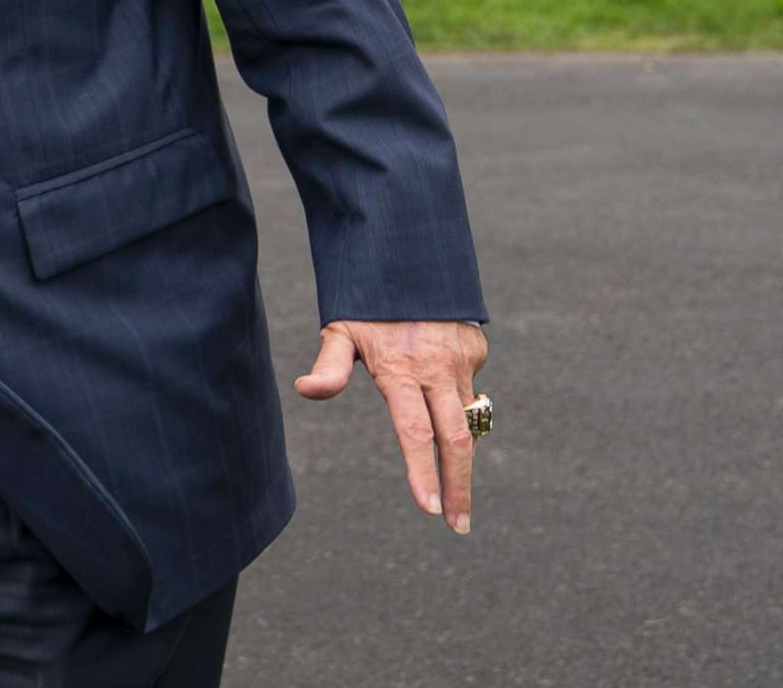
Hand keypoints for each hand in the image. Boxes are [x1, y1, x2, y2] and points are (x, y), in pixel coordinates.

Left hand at [295, 318, 489, 534]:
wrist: (409, 256)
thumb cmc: (366, 302)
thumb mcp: (342, 328)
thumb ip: (329, 365)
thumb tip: (306, 389)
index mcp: (402, 370)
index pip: (416, 433)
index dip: (424, 474)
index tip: (430, 510)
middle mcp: (437, 368)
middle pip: (457, 440)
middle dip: (459, 488)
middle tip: (458, 525)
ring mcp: (462, 358)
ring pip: (466, 417)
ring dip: (460, 451)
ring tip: (450, 479)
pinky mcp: (476, 348)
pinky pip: (468, 386)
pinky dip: (455, 397)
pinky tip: (434, 379)